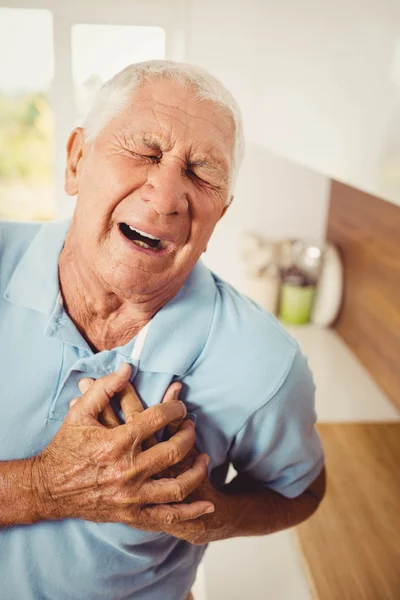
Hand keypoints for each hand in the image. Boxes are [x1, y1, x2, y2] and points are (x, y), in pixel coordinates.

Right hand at [78, 375, 221, 543]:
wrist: (48, 489)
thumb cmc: (65, 448)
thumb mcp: (79, 413)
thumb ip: (104, 388)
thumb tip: (128, 368)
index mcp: (117, 443)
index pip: (158, 418)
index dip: (174, 407)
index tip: (179, 404)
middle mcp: (128, 470)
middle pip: (174, 450)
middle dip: (188, 434)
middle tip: (191, 426)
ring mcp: (132, 496)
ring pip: (178, 486)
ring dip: (196, 470)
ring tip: (203, 457)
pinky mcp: (131, 514)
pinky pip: (168, 516)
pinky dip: (190, 512)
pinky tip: (206, 504)